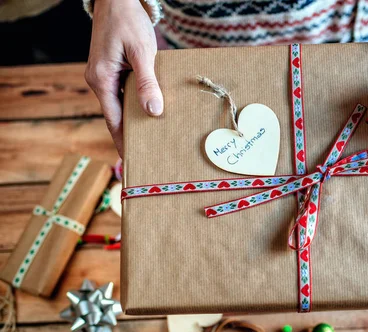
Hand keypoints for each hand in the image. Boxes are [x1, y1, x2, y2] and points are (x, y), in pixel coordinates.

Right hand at [85, 0, 163, 157]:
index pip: (113, 120)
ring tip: (153, 138)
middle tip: (149, 155)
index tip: (131, 161)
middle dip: (131, 135)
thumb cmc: (128, 21)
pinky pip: (124, 92)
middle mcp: (99, 80)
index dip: (122, 141)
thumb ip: (147, 83)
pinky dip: (137, 103)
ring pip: (122, 104)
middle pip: (117, 116)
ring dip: (136, 119)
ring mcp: (104, 75)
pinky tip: (152, 111)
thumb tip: (153, 112)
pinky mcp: (112, 69)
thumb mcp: (141, 52)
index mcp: (101, 79)